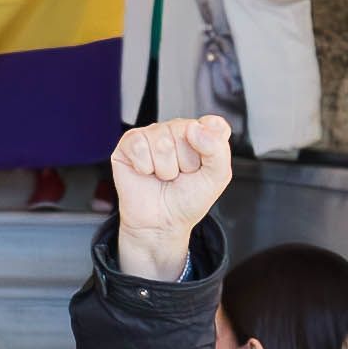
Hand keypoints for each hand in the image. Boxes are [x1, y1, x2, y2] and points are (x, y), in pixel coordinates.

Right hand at [111, 114, 239, 279]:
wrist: (160, 223)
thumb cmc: (186, 200)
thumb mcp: (217, 178)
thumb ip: (217, 149)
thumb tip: (195, 128)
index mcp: (201, 134)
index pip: (213, 125)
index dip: (210, 146)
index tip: (203, 165)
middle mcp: (177, 130)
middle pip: (185, 132)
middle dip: (184, 162)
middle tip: (179, 175)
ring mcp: (152, 135)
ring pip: (162, 142)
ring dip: (164, 168)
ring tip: (163, 176)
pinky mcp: (130, 143)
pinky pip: (138, 145)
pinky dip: (144, 166)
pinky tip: (146, 172)